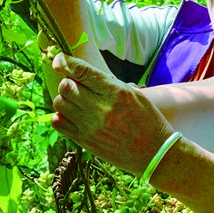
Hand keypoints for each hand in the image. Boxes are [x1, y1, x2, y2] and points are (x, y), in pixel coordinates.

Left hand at [51, 53, 175, 176]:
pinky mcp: (85, 142)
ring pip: (59, 103)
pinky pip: (58, 123)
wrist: (155, 152)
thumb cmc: (147, 119)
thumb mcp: (133, 94)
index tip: (59, 59)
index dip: (66, 62)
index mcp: (116, 92)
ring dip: (64, 99)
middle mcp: (102, 108)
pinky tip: (72, 116)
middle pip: (66, 86)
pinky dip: (61, 116)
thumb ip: (108, 83)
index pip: (83, 71)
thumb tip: (80, 72)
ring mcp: (91, 126)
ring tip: (75, 102)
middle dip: (67, 81)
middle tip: (75, 85)